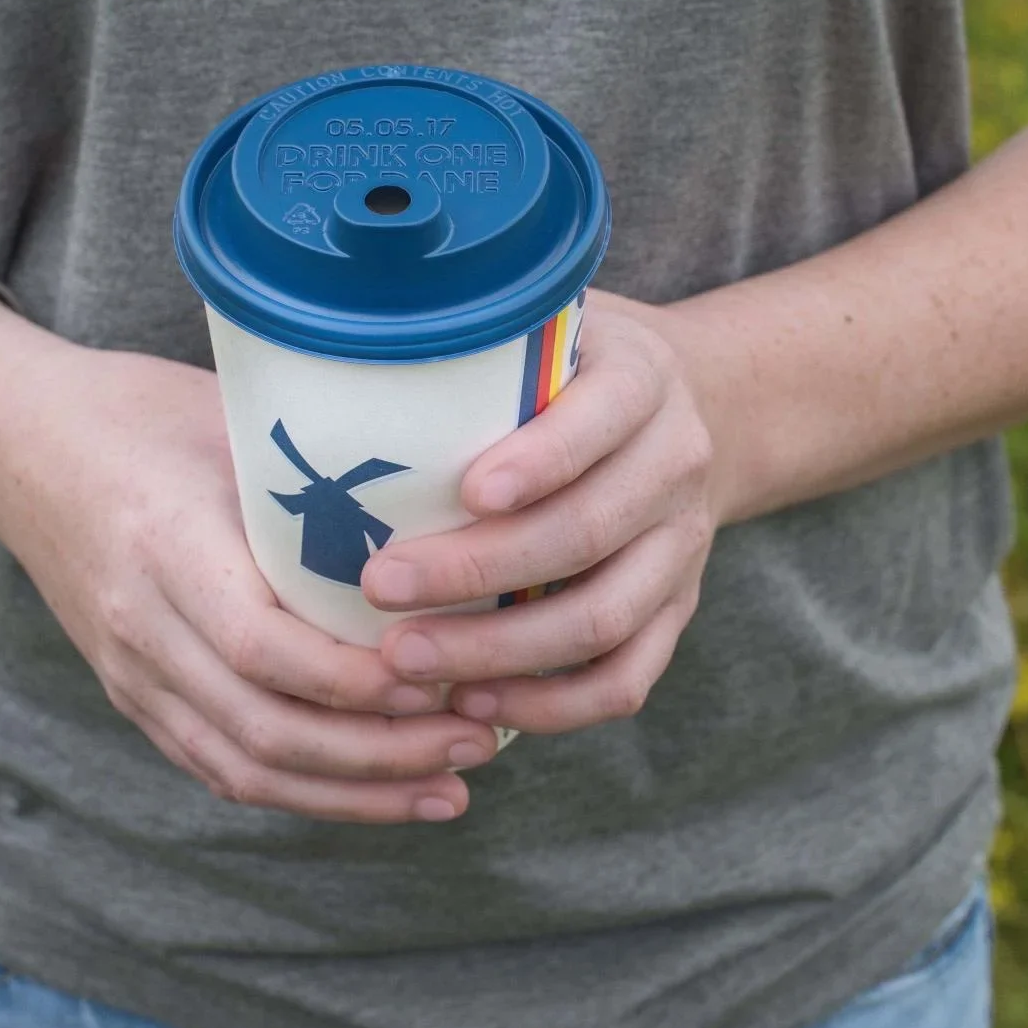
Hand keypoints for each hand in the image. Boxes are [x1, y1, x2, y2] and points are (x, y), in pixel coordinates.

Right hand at [0, 343, 501, 822]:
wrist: (17, 447)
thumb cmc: (138, 412)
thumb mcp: (228, 420)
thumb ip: (314, 473)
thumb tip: (442, 502)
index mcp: (164, 544)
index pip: (262, 648)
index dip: (356, 682)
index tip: (442, 680)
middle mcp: (139, 624)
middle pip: (263, 728)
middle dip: (381, 754)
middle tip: (475, 741)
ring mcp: (129, 672)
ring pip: (245, 768)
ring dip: (354, 792)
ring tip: (449, 787)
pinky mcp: (132, 695)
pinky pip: (220, 767)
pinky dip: (304, 792)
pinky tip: (376, 792)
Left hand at [362, 292, 719, 733]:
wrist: (692, 407)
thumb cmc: (571, 368)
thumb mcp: (546, 324)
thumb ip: (478, 337)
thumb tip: (335, 352)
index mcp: (641, 380)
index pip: (599, 422)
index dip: (539, 462)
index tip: (462, 490)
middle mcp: (675, 464)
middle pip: (586, 533)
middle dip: (478, 570)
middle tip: (380, 587)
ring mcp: (681, 546)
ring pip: (604, 618)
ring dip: (499, 651)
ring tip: (406, 660)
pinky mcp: (674, 609)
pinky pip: (625, 678)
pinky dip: (551, 704)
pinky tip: (472, 703)